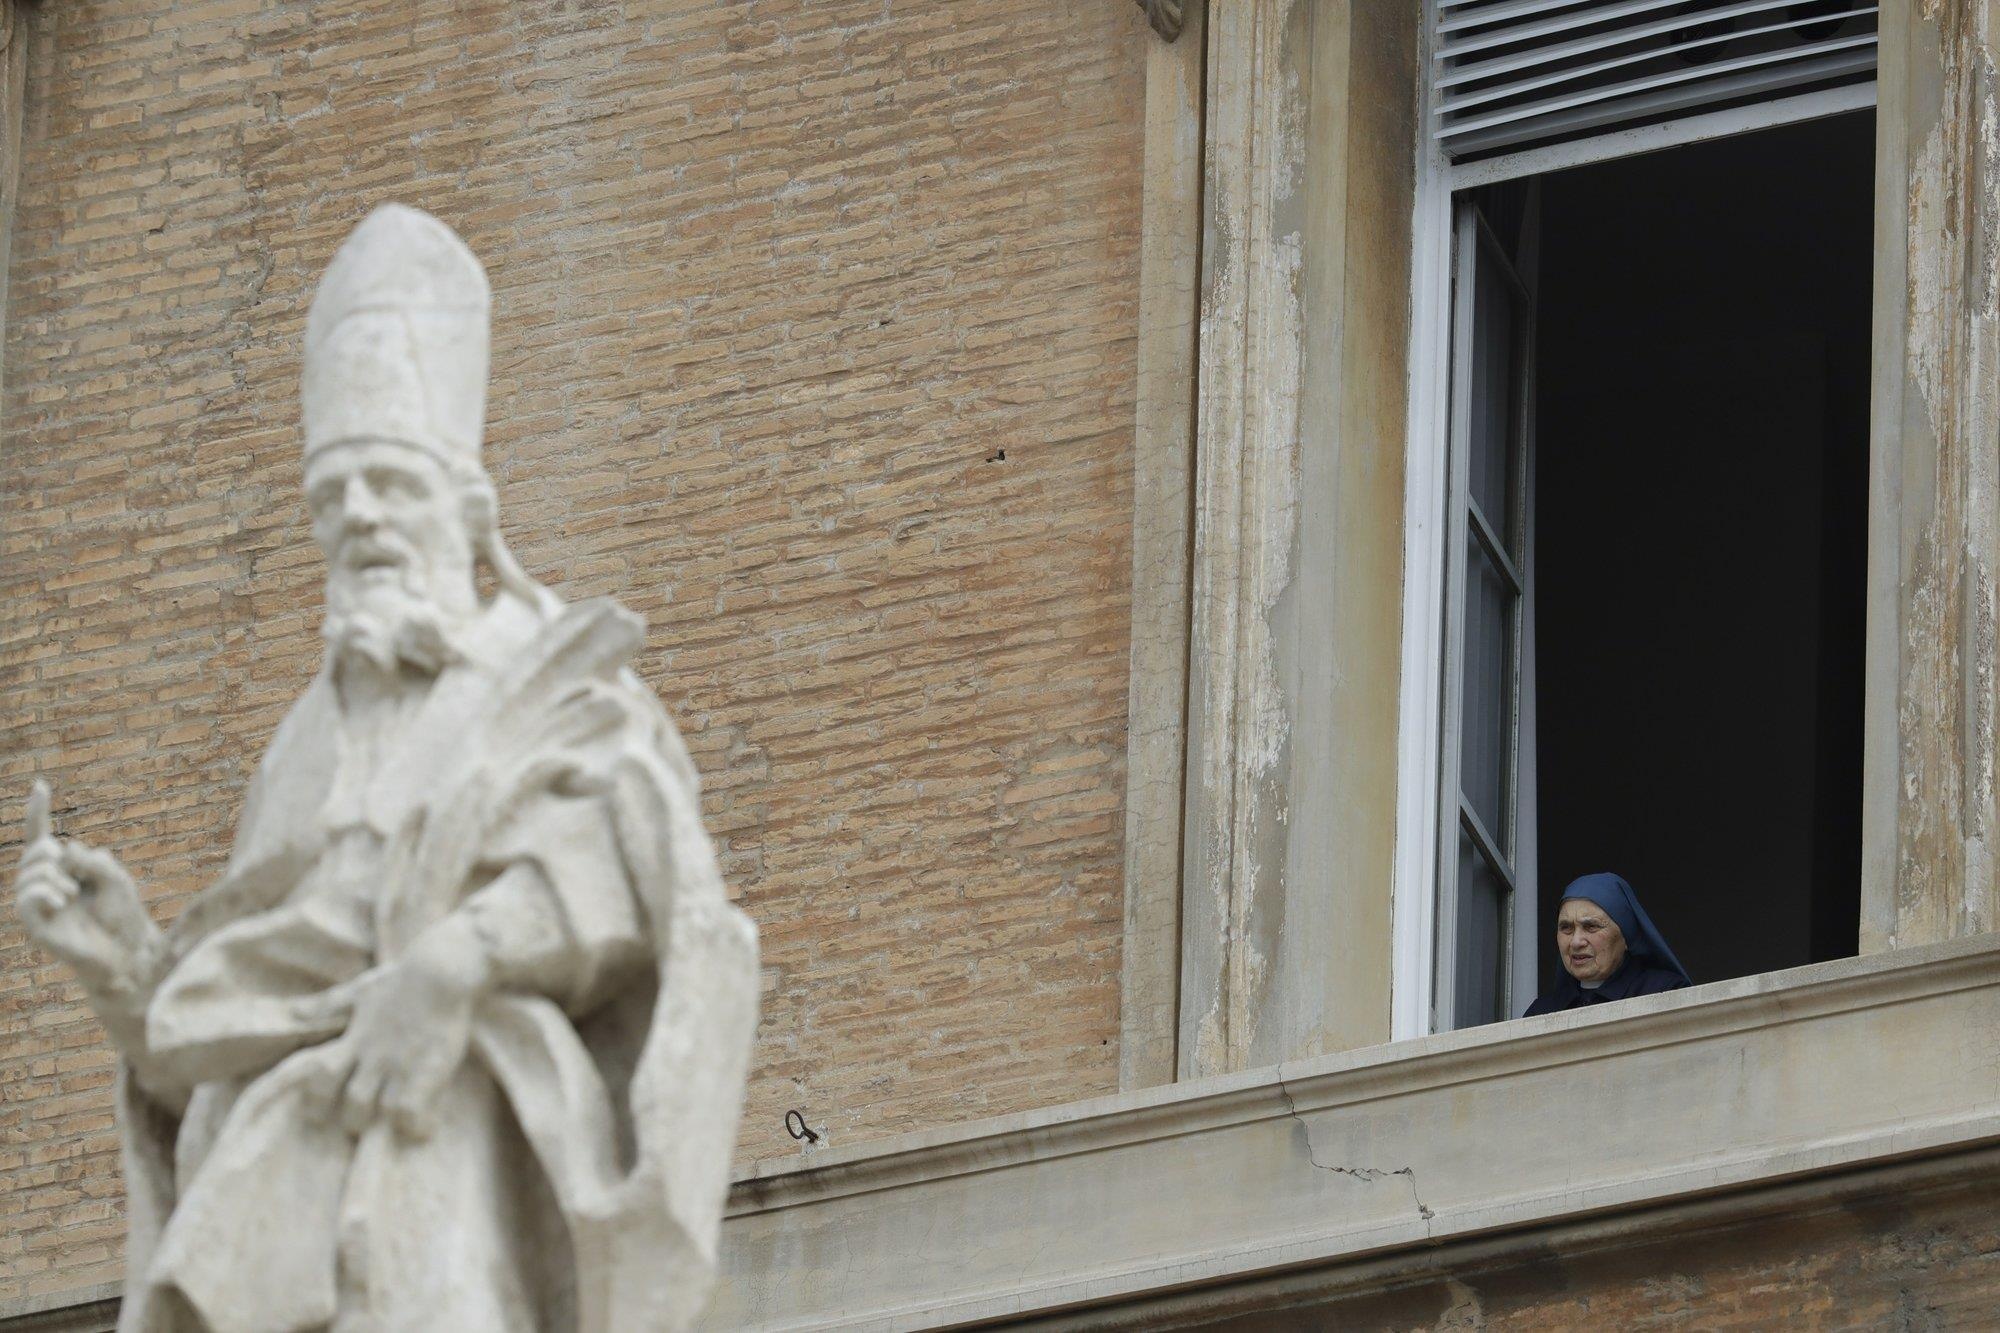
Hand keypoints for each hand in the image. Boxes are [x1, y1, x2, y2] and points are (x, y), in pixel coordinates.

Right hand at [14, 781, 159, 990]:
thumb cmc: (123, 915)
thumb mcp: (115, 877)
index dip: (39, 813)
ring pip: (32, 871)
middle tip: (76, 877)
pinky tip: (61, 901)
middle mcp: (47, 883)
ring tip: (72, 895)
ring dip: (57, 878)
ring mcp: (39, 904)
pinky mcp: (34, 924)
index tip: (40, 785)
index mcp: (66, 869)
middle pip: (37, 851)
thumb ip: (90, 860)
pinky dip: (45, 893)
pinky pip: (27, 896)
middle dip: (55, 853)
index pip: (44, 837)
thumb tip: (62, 852)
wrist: (127, 951)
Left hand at [332, 920, 490, 1141]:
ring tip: (397, 1127)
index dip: (316, 1099)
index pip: (321, 1078)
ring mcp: (401, 1065)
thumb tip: (295, 1011)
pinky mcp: (428, 1069)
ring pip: (383, 1112)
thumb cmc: (402, 978)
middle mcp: (374, 1057)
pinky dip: (417, 1124)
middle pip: (353, 1104)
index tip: (321, 1110)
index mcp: (356, 1040)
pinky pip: (415, 1111)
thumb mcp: (361, 989)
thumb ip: (328, 1004)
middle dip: (354, 1120)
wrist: (441, 970)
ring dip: (387, 1125)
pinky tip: (424, 1125)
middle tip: (364, 1123)